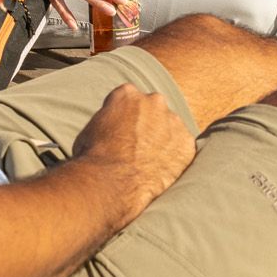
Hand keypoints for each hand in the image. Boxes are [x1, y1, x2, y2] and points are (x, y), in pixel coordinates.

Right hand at [71, 83, 195, 205]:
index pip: (129, 99)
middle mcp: (153, 101)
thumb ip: (107, 121)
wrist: (112, 182)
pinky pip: (183, 147)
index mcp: (127, 94)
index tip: (122, 131)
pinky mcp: (186, 143)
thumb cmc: (94, 158)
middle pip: (153, 108)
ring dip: (163, 140)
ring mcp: (173, 121)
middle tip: (138, 145)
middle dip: (147, 123)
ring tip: (150, 161)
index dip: (124, 116)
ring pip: (170, 127)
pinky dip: (176, 157)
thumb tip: (109, 128)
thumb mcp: (90, 130)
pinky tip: (162, 170)